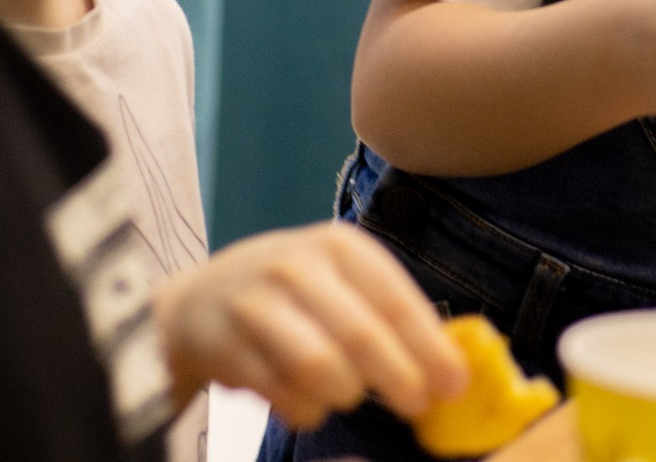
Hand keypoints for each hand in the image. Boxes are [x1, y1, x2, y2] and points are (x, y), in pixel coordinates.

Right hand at [156, 221, 466, 429]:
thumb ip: (393, 317)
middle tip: (415, 406)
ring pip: (319, 367)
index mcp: (339, 246)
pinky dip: (304, 409)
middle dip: (397, 378)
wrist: (201, 301)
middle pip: (361, 336)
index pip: (396, 300)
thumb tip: (452, 367)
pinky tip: (307, 403)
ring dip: (344, 393)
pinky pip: (280, 393)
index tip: (454, 386)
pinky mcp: (223, 344)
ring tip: (347, 395)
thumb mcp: (344, 284)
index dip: (429, 348)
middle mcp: (297, 265)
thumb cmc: (295, 294)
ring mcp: (256, 303)